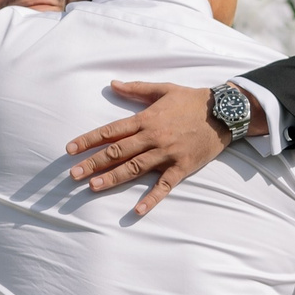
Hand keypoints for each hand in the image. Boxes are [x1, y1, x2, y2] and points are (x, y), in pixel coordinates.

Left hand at [65, 81, 262, 216]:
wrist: (224, 112)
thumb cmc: (191, 100)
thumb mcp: (163, 89)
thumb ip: (136, 89)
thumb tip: (112, 84)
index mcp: (146, 119)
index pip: (111, 131)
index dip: (89, 140)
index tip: (70, 149)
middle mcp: (153, 137)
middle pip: (118, 152)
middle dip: (93, 163)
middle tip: (73, 174)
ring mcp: (167, 153)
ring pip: (135, 168)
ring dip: (113, 178)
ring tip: (93, 187)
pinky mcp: (182, 167)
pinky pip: (164, 185)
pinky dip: (151, 199)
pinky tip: (136, 211)